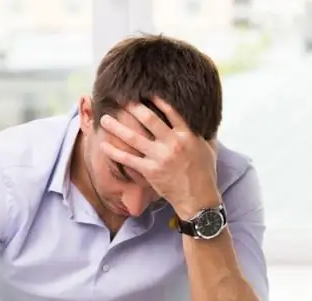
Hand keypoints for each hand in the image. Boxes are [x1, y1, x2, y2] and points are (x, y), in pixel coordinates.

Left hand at [99, 96, 220, 218]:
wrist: (198, 198)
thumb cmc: (205, 173)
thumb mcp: (208, 148)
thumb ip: (203, 132)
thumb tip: (205, 118)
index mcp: (187, 134)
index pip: (171, 110)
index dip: (157, 99)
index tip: (144, 91)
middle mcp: (173, 143)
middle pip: (149, 120)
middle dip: (133, 108)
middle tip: (120, 99)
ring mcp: (160, 157)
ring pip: (134, 138)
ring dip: (117, 127)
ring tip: (104, 119)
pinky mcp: (150, 171)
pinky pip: (128, 159)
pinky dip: (114, 152)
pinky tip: (103, 145)